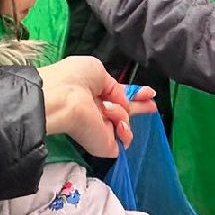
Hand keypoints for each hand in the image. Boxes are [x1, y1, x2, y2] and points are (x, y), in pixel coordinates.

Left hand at [37, 57, 157, 157]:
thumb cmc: (74, 78)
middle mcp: (98, 110)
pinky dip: (122, 128)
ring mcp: (101, 128)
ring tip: (108, 109)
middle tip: (153, 105)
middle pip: (123, 111)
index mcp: (93, 90)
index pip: (117, 93)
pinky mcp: (104, 144)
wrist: (62, 99)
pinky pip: (123, 137)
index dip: (133, 93)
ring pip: (125, 122)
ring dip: (122, 113)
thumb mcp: (96, 70)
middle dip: (139, 107)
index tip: (149, 93)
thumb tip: (122, 101)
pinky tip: (115, 122)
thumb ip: (113, 86)